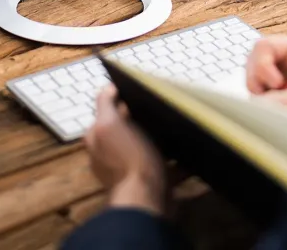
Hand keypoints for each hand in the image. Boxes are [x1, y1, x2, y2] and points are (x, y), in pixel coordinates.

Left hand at [84, 85, 167, 214]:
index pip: (110, 111)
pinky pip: (166, 166)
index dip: (126, 99)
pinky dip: (177, 160)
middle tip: (164, 107)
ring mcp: (130, 170)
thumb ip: (105, 104)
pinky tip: (189, 151)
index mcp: (98, 139)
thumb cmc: (128, 158)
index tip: (145, 93)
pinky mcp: (151, 183)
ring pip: (148, 146)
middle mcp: (110, 155)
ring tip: (178, 126)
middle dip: (145, 118)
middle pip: (130, 128)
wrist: (146, 200)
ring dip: (162, 139)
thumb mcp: (110, 124)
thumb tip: (108, 87)